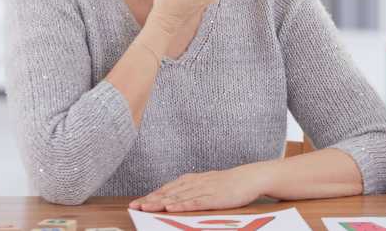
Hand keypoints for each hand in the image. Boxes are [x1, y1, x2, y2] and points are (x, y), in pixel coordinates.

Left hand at [128, 163, 267, 212]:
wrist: (251, 177)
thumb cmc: (230, 183)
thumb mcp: (208, 184)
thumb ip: (193, 189)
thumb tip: (177, 197)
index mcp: (193, 179)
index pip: (168, 188)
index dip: (152, 195)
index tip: (137, 202)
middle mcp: (196, 182)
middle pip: (169, 192)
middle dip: (150, 199)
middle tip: (134, 206)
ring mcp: (204, 189)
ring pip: (178, 196)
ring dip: (161, 202)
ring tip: (146, 207)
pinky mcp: (214, 197)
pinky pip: (195, 201)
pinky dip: (182, 205)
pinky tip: (171, 208)